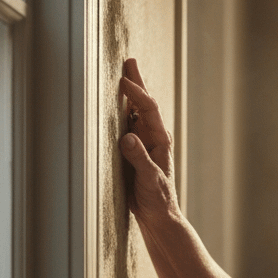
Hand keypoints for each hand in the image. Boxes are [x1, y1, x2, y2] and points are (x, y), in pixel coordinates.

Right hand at [118, 58, 176, 222]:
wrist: (158, 216)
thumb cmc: (158, 199)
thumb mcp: (149, 179)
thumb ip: (139, 158)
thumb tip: (127, 137)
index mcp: (160, 140)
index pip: (148, 109)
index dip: (136, 93)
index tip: (123, 81)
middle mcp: (153, 137)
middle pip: (144, 104)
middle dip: (137, 83)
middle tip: (129, 61)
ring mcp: (144, 143)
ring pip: (136, 112)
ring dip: (130, 94)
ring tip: (123, 75)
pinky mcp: (135, 152)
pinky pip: (128, 126)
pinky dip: (122, 111)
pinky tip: (117, 105)